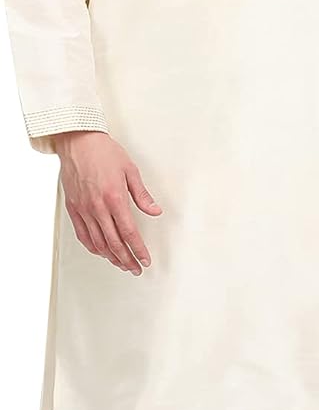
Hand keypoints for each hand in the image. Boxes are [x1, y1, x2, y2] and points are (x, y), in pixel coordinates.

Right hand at [52, 130, 162, 273]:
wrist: (77, 141)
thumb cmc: (103, 151)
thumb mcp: (130, 170)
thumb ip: (142, 195)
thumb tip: (155, 211)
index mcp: (115, 198)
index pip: (129, 233)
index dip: (138, 250)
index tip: (145, 260)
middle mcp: (98, 207)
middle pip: (114, 243)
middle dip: (127, 259)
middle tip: (135, 268)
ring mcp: (84, 209)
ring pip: (98, 243)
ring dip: (111, 257)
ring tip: (121, 263)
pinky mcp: (74, 208)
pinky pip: (83, 235)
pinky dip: (93, 247)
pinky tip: (101, 252)